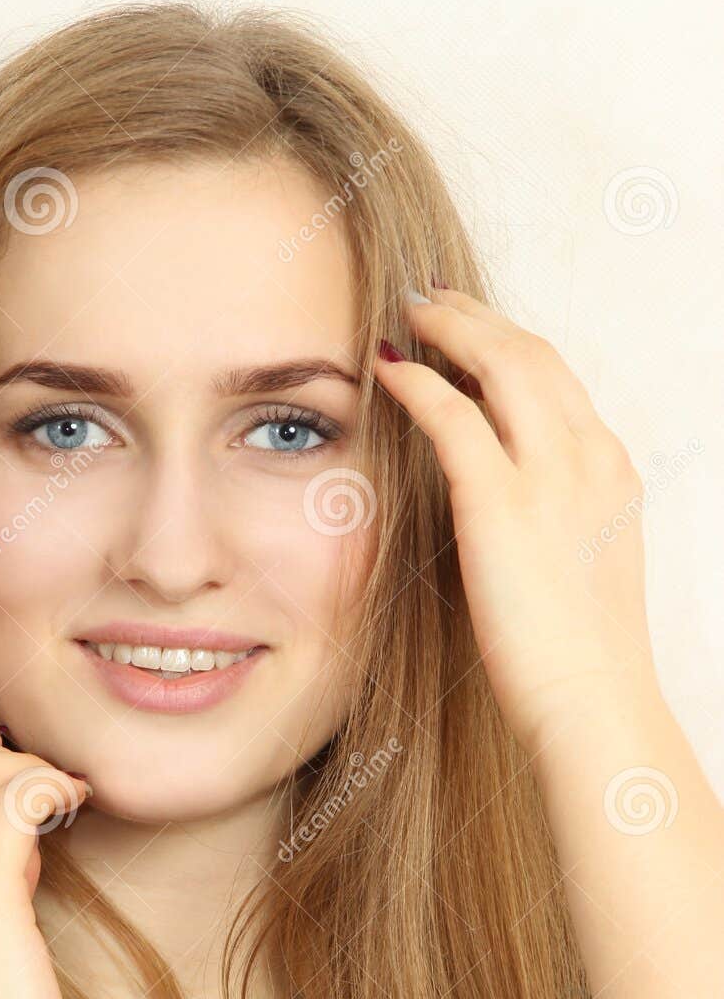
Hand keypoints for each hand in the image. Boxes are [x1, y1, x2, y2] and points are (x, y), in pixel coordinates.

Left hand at [373, 288, 660, 755]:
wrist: (593, 703)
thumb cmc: (580, 656)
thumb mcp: (578, 565)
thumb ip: (550, 519)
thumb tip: (505, 508)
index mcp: (610, 470)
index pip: (558, 378)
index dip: (509, 341)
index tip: (471, 326)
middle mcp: (589, 457)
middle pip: (533, 352)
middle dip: (479, 315)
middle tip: (431, 296)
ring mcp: (551, 475)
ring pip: (500, 363)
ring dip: (450, 328)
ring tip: (407, 312)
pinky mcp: (501, 502)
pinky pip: (453, 416)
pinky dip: (417, 383)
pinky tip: (387, 370)